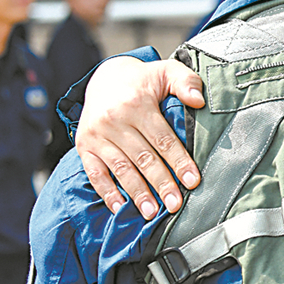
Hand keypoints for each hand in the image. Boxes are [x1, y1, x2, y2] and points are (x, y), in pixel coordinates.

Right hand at [75, 56, 205, 217]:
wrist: (105, 77)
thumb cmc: (144, 80)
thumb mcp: (167, 71)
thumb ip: (186, 81)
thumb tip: (199, 100)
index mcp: (137, 104)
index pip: (163, 139)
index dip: (178, 161)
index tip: (193, 181)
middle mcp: (114, 120)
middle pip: (143, 158)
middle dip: (161, 183)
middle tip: (176, 204)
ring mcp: (97, 135)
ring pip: (121, 168)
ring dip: (137, 193)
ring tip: (152, 212)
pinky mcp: (85, 146)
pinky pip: (95, 172)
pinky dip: (107, 192)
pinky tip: (120, 207)